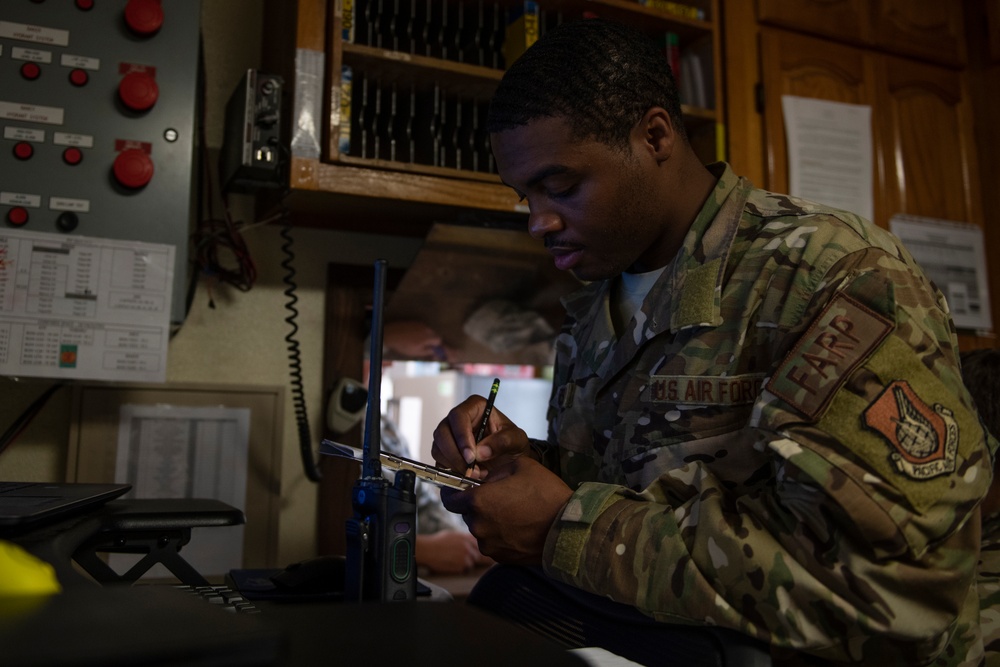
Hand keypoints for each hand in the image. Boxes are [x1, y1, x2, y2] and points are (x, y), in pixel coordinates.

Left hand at [383, 320, 449, 360]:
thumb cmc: (403, 345)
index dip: (437, 345)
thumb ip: (427, 352)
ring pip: (428, 330)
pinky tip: (414, 336)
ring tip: (419, 341)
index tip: (434, 349)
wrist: (391, 334)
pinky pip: (422, 327)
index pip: (439, 340)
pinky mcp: (415, 322)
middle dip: (433, 340)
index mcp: (427, 337)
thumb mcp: (416, 352)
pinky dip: (421, 331)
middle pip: (435, 334)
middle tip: (427, 346)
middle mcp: (426, 329)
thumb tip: (434, 352)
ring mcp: (420, 324)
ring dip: (427, 335)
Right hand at [414, 530, 492, 574]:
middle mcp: (469, 547)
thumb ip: (467, 538)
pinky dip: (459, 568)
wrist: (428, 550)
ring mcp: (466, 557)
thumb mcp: (455, 535)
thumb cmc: (439, 542)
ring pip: (471, 563)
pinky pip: (464, 570)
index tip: (484, 554)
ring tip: (453, 559)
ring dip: (465, 563)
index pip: (481, 545)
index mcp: (468, 537)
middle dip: (473, 557)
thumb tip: (477, 542)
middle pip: (478, 556)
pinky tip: (451, 563)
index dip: (481, 550)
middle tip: (461, 557)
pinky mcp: (461, 567)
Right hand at [431, 396, 529, 477]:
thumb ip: (502, 441)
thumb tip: (480, 451)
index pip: (459, 416)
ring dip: (454, 465)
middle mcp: (458, 420)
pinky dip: (452, 472)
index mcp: (475, 407)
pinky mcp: (445, 452)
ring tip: (475, 474)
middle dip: (455, 455)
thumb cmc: (512, 443)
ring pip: (438, 448)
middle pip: (442, 433)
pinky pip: (439, 462)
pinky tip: (468, 476)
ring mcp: (449, 436)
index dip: (461, 436)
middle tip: (471, 470)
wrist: (510, 459)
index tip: (471, 456)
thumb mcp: (516, 439)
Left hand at [440, 457, 572, 564]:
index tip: (458, 488)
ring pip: (481, 529)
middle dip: (478, 505)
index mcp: (478, 501)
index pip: (449, 498)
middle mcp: (478, 526)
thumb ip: (495, 470)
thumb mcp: (521, 466)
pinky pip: (493, 542)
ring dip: (490, 520)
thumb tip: (484, 477)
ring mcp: (489, 545)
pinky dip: (500, 535)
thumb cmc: (546, 494)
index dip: (451, 491)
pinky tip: (519, 527)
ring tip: (514, 513)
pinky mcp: (501, 558)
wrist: (568, 528)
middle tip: (499, 497)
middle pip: (468, 513)